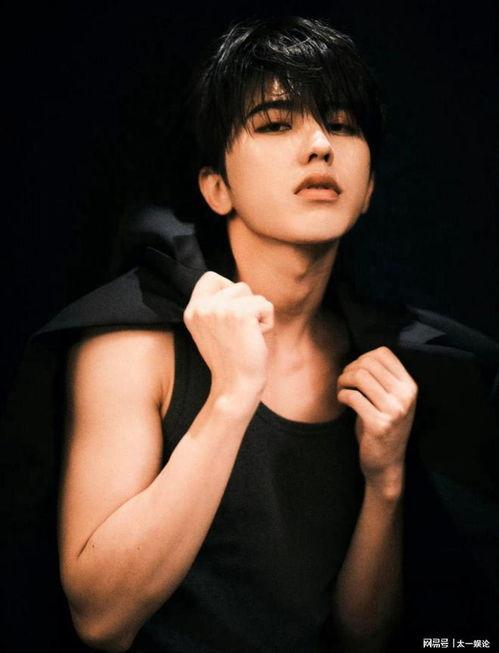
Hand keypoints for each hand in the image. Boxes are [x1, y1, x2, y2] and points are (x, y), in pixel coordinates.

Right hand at [183, 271, 273, 398]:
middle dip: (247, 306)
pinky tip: (255, 339)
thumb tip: (237, 287)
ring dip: (257, 315)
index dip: (228, 289)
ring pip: (253, 294)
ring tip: (247, 336)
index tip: (232, 315)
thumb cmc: (231, 359)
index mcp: (192, 311)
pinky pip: (266, 305)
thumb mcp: (212, 329)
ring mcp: (219, 309)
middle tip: (239, 333)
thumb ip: (215, 307)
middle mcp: (202, 307)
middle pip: (237, 285)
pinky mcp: (240, 314)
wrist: (235, 386)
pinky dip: (268, 322)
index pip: (210, 277)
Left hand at [337, 346, 417, 493]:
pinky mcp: (379, 424)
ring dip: (343, 380)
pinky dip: (341, 396)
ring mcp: (394, 411)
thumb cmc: (383, 425)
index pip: (383, 353)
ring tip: (341, 389)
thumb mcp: (391, 399)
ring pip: (359, 376)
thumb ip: (382, 378)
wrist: (387, 463)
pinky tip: (342, 401)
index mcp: (410, 386)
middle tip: (344, 381)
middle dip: (349, 369)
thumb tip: (360, 357)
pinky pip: (352, 397)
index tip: (354, 370)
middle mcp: (406, 396)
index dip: (362, 357)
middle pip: (368, 363)